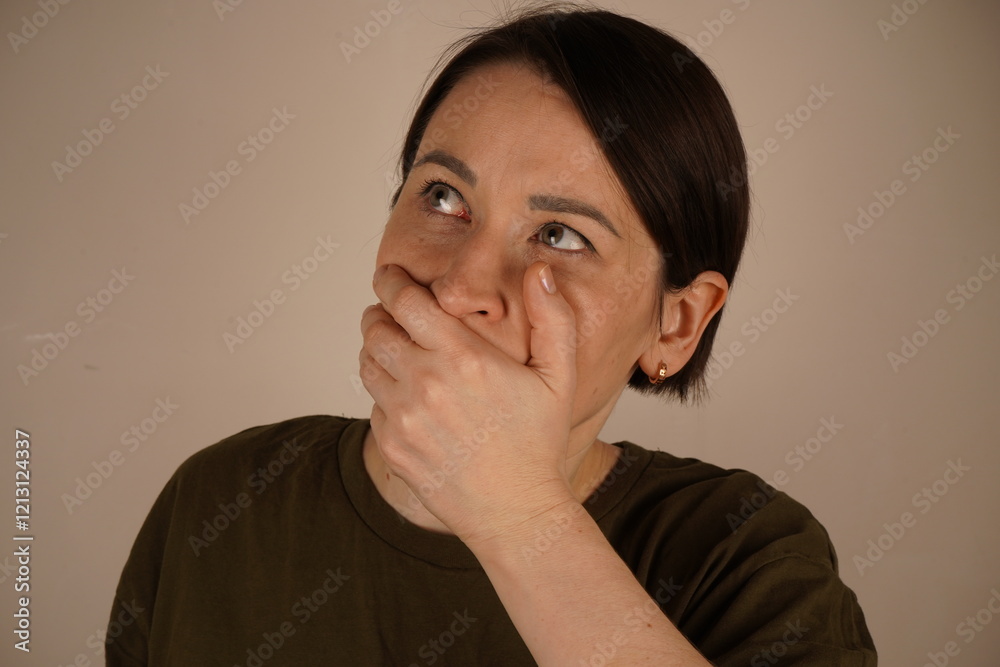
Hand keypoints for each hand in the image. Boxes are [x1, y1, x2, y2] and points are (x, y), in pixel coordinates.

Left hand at [359, 262, 579, 546]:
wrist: (515, 511)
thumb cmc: (539, 442)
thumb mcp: (559, 377)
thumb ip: (552, 318)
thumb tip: (539, 272)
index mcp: (463, 358)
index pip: (404, 300)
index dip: (391, 280)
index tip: (390, 275)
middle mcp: (425, 383)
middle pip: (375, 327)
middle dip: (381, 314)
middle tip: (395, 315)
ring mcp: (403, 417)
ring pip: (367, 363)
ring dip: (379, 350)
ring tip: (401, 352)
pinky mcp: (390, 445)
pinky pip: (372, 402)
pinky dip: (384, 392)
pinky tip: (411, 398)